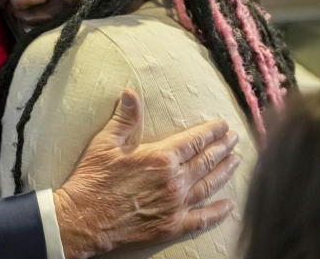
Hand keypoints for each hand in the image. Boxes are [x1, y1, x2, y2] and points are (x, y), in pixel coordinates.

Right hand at [53, 90, 238, 258]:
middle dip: (223, 148)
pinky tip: (229, 206)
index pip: (194, 140)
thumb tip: (130, 93)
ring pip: (209, 186)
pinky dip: (218, 212)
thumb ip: (124, 118)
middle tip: (235, 140)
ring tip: (236, 162)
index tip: (222, 125)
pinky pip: (202, 219)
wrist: (83, 219)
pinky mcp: (172, 227)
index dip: (211, 132)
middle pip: (207, 161)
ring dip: (225, 172)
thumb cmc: (93, 180)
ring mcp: (175, 205)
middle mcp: (174, 181)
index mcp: (160, 158)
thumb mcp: (106, 143)